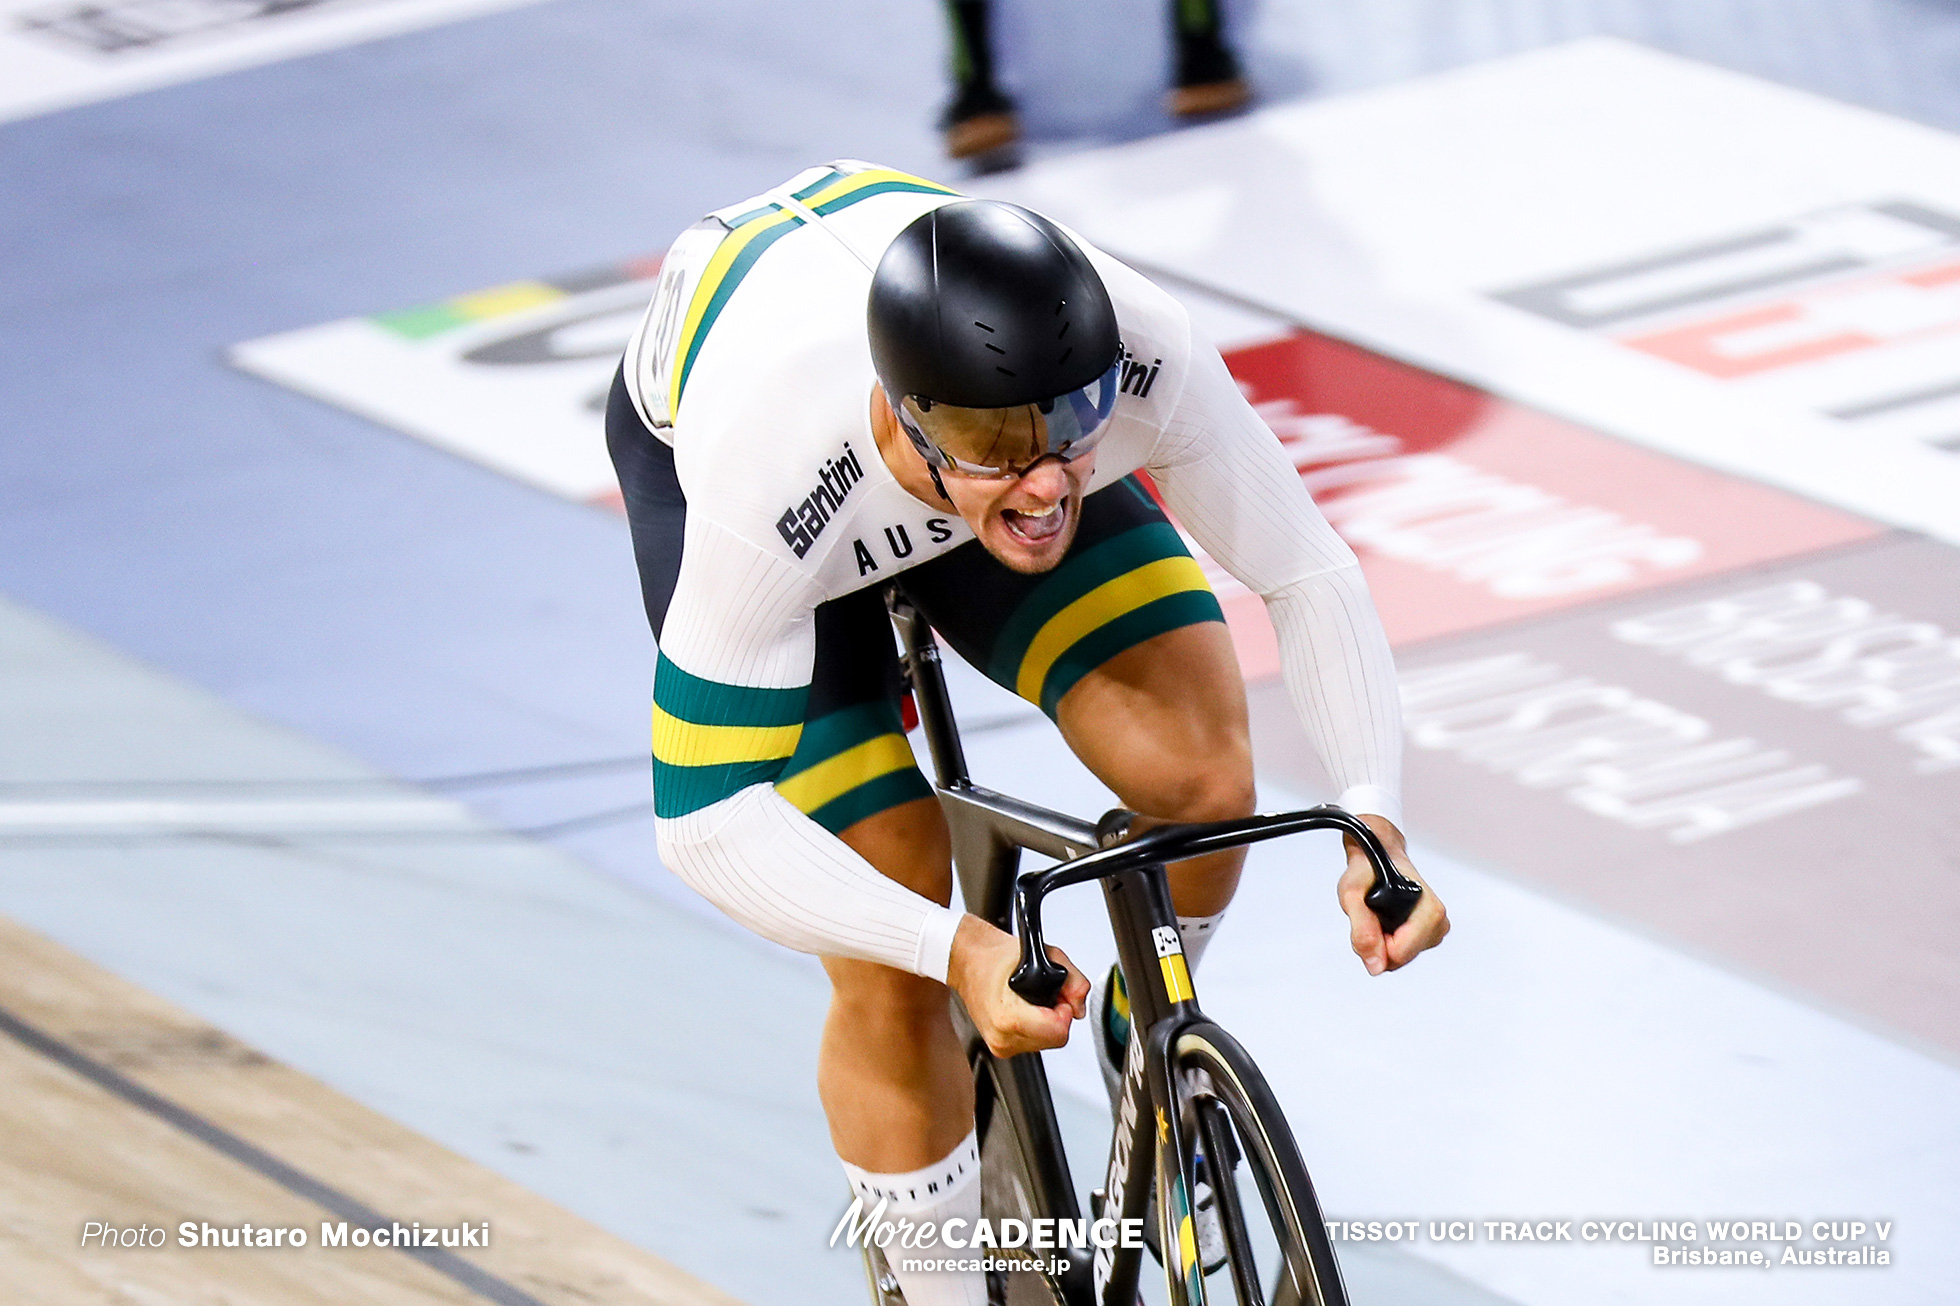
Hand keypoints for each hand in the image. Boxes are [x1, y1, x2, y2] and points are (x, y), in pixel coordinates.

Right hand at [946, 915, 1088, 1057]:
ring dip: (1047, 1023)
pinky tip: (1025, 1009)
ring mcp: (1000, 1045)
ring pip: (1046, 1043)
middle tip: (1046, 995)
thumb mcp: (1046, 954)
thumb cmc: (996, 957)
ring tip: (1033, 1000)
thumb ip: (1073, 980)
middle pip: (1055, 1040)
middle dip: (1058, 1017)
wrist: (968, 961)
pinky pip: (1033, 1043)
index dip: (1065, 1012)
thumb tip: (1078, 1004)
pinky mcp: (1000, 1048)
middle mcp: (1002, 1037)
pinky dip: (1036, 1027)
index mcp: (1008, 1017)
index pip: (1059, 1032)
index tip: (1057, 997)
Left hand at [1337, 816, 1448, 975]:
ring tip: (1379, 912)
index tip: (1370, 920)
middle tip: (1372, 913)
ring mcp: (1437, 929)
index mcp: (1429, 911)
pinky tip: (1386, 919)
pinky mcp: (1431, 934)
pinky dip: (1390, 940)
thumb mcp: (1352, 896)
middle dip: (1379, 943)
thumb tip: (1375, 966)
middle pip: (1400, 959)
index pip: (1399, 955)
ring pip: (1400, 958)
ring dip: (1383, 941)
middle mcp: (1439, 922)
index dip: (1375, 944)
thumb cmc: (1368, 870)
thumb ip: (1362, 931)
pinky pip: (1403, 952)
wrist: (1378, 853)